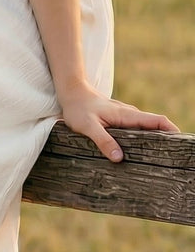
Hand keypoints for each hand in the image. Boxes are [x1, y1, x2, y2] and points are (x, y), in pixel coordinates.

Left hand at [59, 83, 179, 162]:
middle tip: (171, 156)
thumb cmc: (78, 109)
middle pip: (155, 126)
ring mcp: (125, 116)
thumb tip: (119, 158)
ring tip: (158, 157)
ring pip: (145, 128)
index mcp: (127, 115)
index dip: (172, 131)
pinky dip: (141, 137)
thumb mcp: (88, 127)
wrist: (72, 93)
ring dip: (154, 139)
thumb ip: (103, 141)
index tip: (181, 142)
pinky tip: (137, 150)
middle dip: (166, 138)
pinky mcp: (118, 119)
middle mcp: (130, 115)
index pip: (157, 121)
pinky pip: (134, 129)